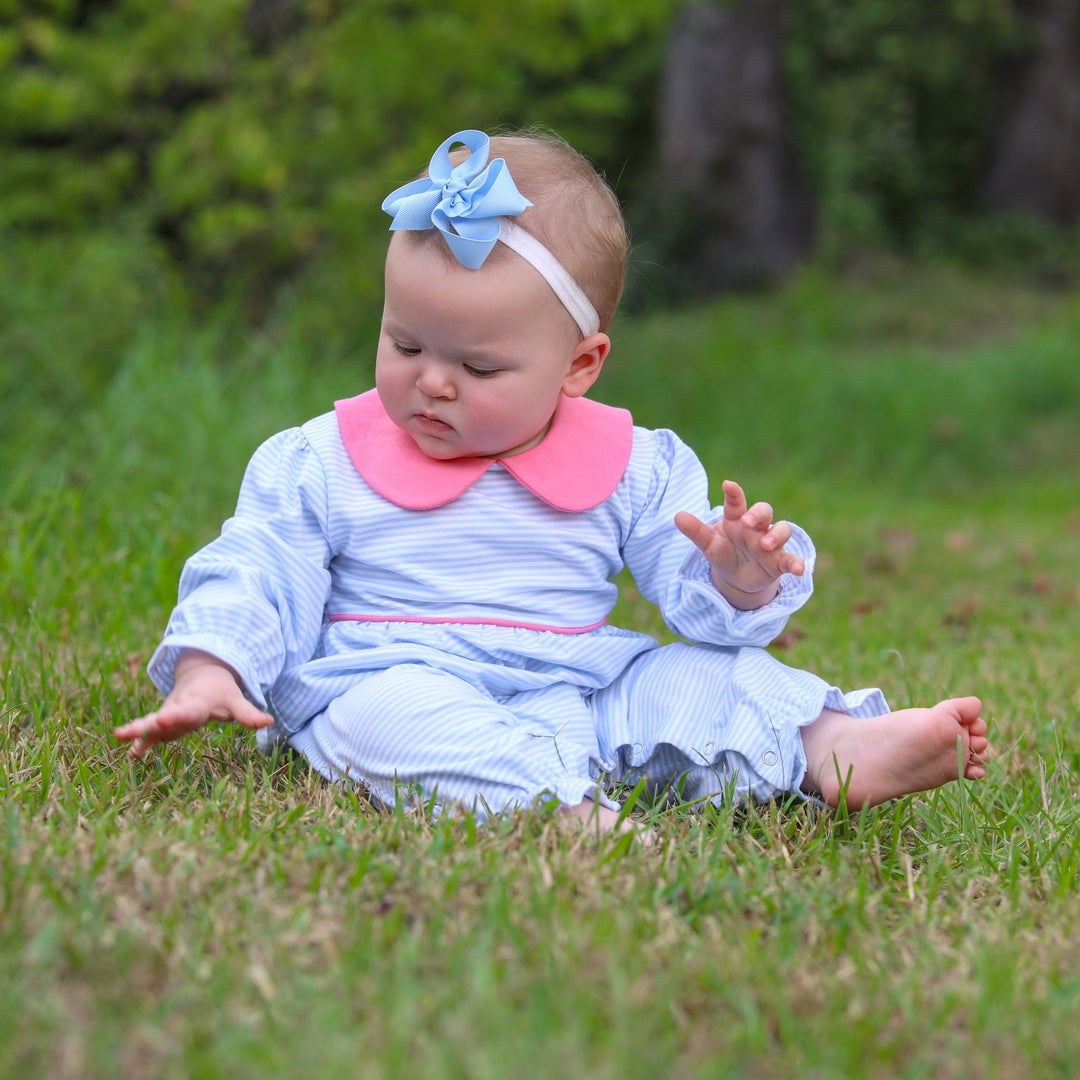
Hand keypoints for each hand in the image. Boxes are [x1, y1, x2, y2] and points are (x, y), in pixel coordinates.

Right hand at [114, 649, 272, 758]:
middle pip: (162, 718)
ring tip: (121, 739)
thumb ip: (248, 713)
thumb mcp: (234, 700)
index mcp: (196, 703)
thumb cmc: (219, 691)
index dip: (175, 716)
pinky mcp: (164, 724)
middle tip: (128, 732)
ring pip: (150, 725)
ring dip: (137, 732)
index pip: (187, 711)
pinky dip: (141, 742)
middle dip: (148, 725)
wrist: (202, 675)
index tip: (163, 720)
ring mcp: (168, 716)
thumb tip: (269, 721)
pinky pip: (150, 733)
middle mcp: (178, 709)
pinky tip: (130, 755)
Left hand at [674, 480, 804, 609]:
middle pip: (764, 511)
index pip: (736, 503)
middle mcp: (756, 528)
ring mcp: (770, 544)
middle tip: (747, 522)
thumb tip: (677, 516)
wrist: (737, 577)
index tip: (727, 485)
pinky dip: (797, 563)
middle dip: (758, 514)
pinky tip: (799, 570)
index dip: (733, 493)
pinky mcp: (779, 562)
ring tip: (765, 545)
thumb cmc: (724, 552)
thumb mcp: (708, 544)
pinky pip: (791, 560)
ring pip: (782, 529)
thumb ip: (695, 531)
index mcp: (736, 519)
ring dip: (777, 535)